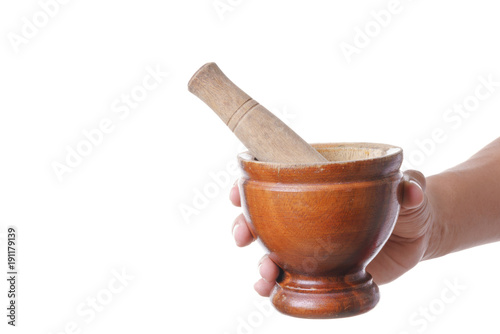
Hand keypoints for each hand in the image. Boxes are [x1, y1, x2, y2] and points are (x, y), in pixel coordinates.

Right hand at [229, 170, 434, 295]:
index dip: (248, 186)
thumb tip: (408, 190)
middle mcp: (303, 215)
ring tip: (265, 272)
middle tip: (243, 236)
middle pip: (260, 219)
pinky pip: (289, 279)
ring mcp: (308, 245)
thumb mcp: (409, 188)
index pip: (273, 181)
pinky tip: (271, 290)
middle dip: (243, 227)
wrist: (417, 235)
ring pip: (269, 252)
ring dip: (258, 263)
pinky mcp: (319, 271)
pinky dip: (275, 286)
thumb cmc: (405, 201)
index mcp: (315, 185)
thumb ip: (411, 185)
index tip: (237, 194)